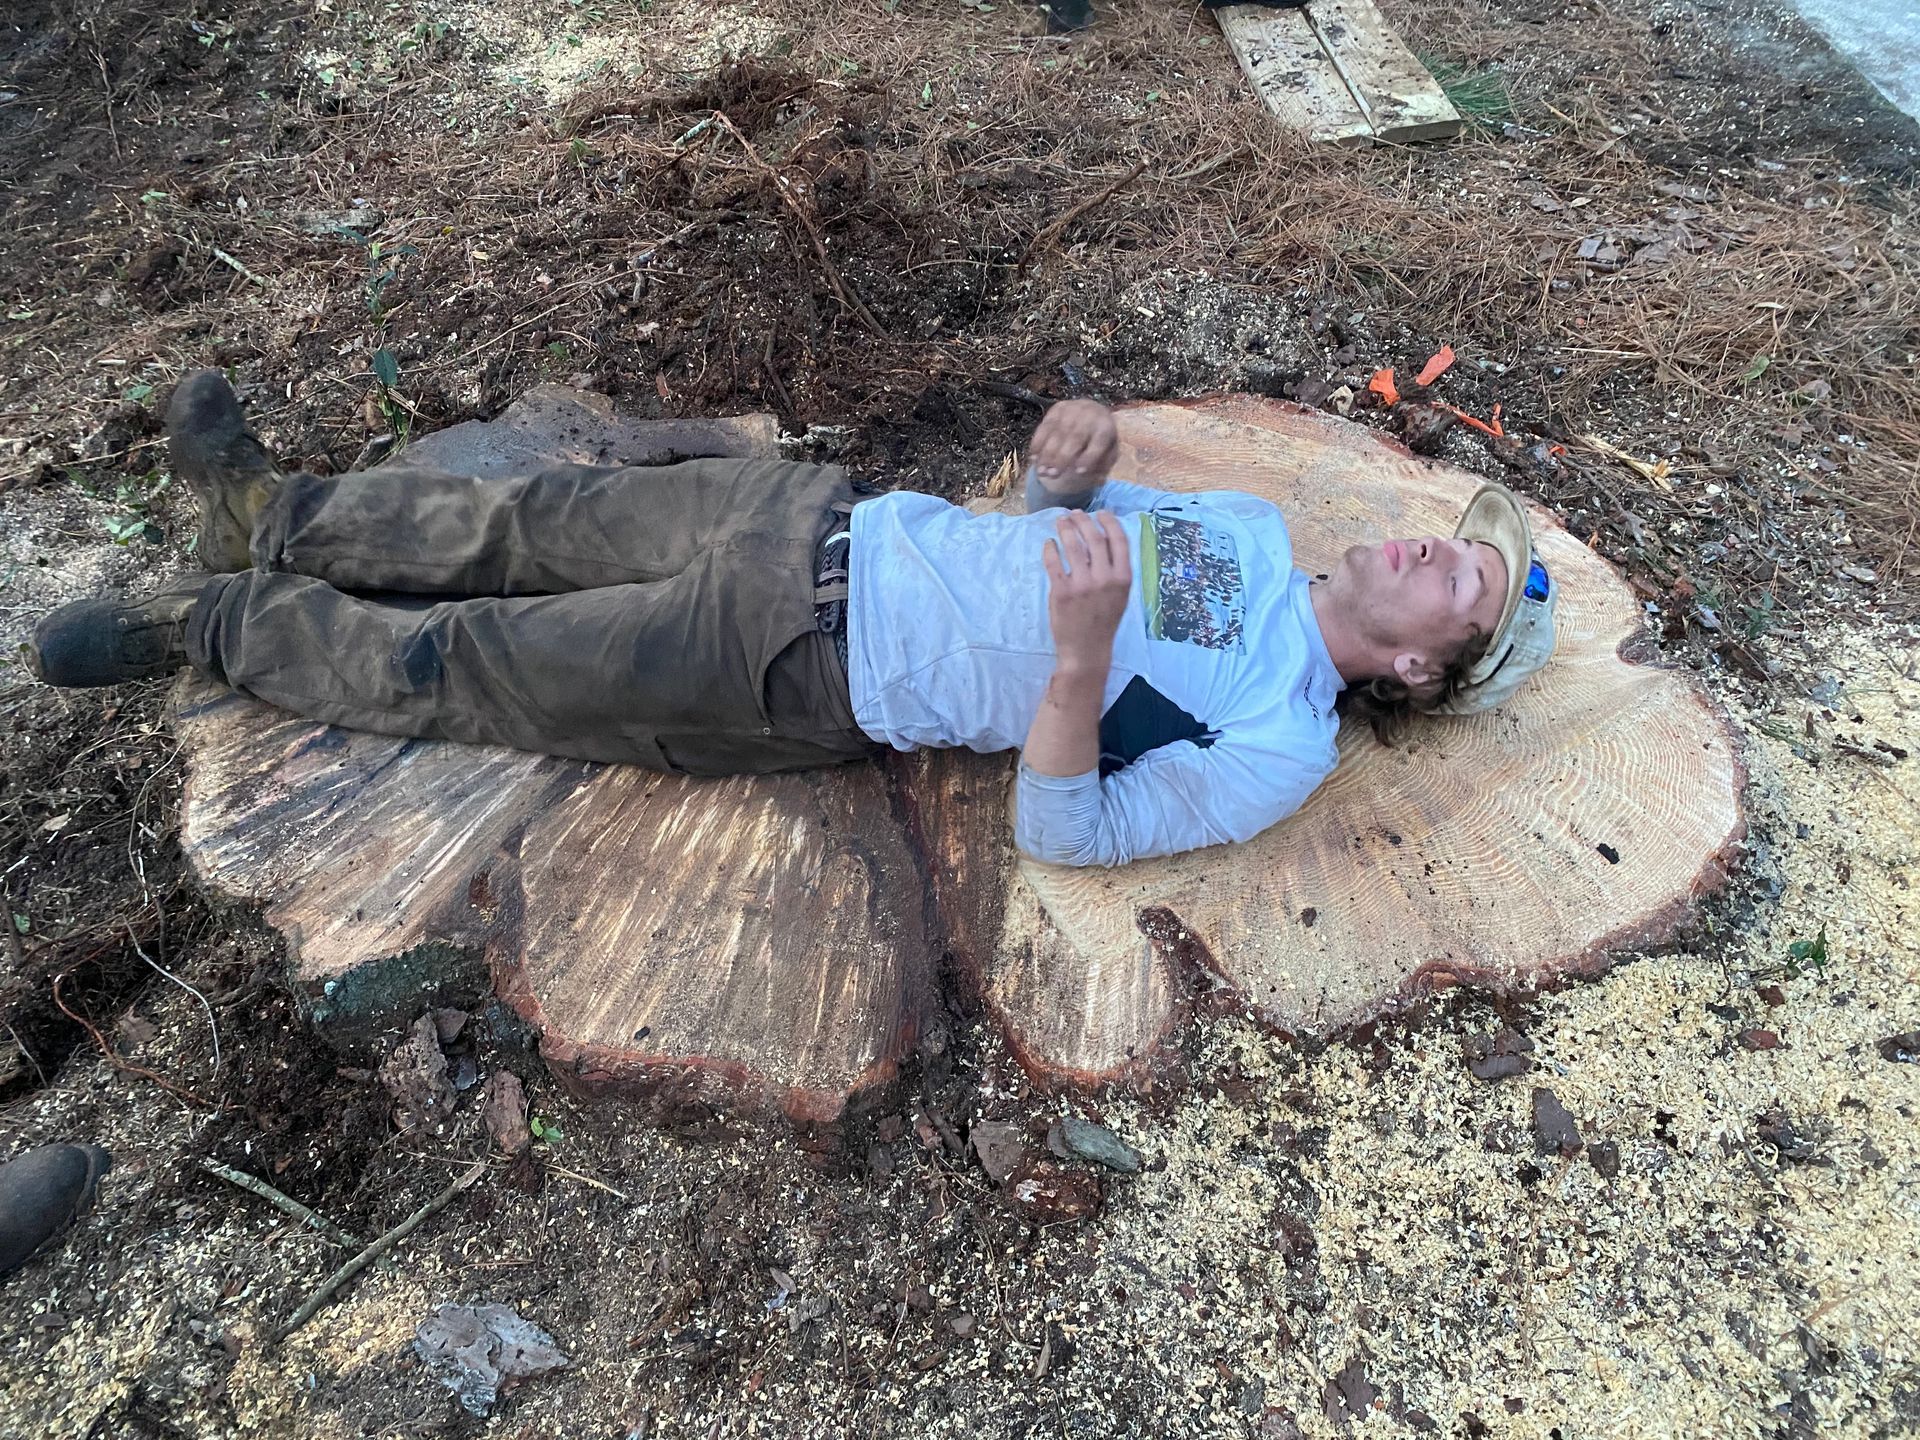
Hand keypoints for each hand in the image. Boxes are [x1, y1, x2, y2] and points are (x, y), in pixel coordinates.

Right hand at [1029, 399, 1118, 490]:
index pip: (1098, 443)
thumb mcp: (1108, 454)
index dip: (1088, 458)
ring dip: (1046, 454)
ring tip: (1041, 472)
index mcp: (1106, 426)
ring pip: (1056, 432)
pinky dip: (1037, 444)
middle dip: (1062, 458)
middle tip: (1052, 475)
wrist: (1092, 413)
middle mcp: (1090, 414)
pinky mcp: (1057, 409)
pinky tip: (1034, 458)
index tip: (1078, 472)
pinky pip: (1044, 427)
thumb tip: (1098, 479)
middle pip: (1075, 437)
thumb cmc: (1100, 441)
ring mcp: (1072, 410)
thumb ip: (1103, 467)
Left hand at [1041, 510, 1130, 671]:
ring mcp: (1083, 585)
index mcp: (1123, 578)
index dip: (1109, 522)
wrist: (1087, 650)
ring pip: (1073, 546)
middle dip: (1083, 521)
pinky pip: (1054, 562)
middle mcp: (1105, 579)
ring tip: (1060, 522)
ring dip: (1065, 529)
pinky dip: (1050, 549)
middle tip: (1074, 514)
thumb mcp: (1120, 596)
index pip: (1119, 540)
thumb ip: (1115, 570)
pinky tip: (1049, 544)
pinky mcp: (1062, 592)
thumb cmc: (1104, 621)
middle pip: (1094, 538)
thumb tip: (1105, 539)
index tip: (1100, 513)